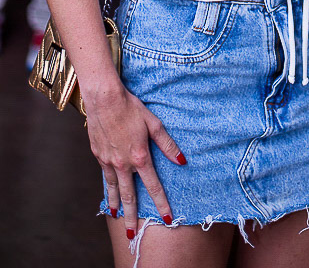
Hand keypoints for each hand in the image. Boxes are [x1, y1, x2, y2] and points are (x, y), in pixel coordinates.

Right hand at [86, 82, 186, 238]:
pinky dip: (107, 188)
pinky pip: (105, 176)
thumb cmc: (131, 108)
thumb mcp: (154, 124)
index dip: (161, 203)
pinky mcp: (98, 155)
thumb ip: (167, 145)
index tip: (167, 217)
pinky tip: (109, 194)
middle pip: (129, 196)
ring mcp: (109, 161)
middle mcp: (123, 164)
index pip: (153, 186)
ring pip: (113, 189)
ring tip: (118, 218)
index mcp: (140, 157)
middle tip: (133, 235)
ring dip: (117, 205)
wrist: (104, 100)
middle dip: (133, 217)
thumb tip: (182, 160)